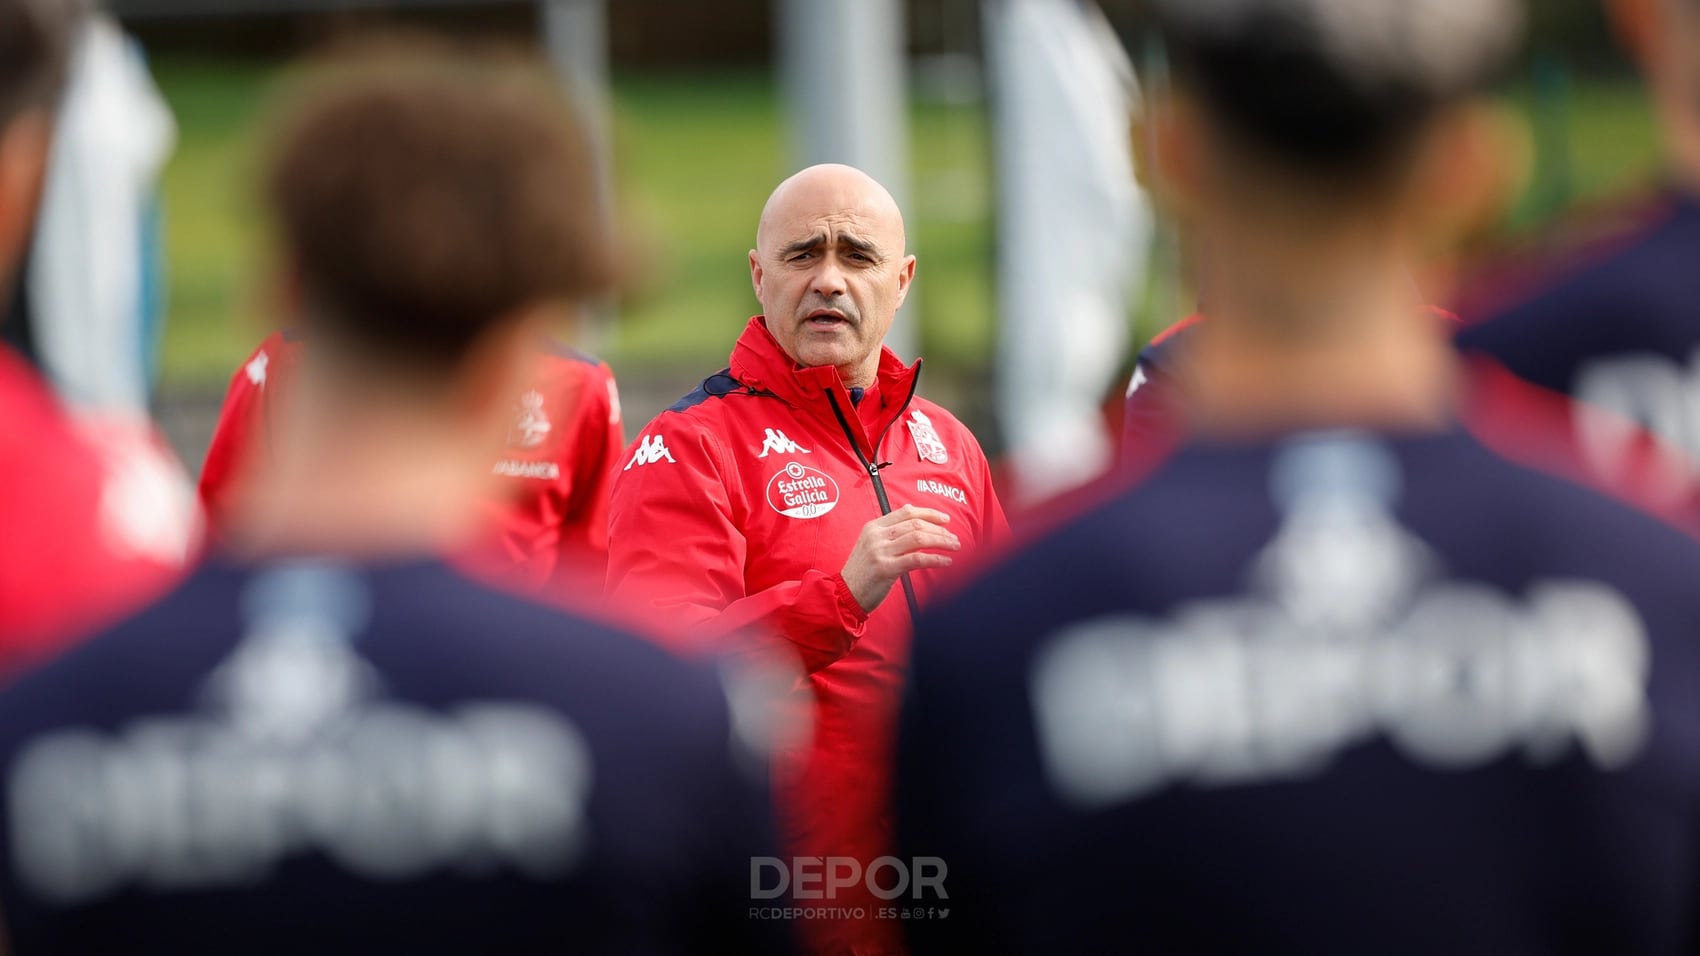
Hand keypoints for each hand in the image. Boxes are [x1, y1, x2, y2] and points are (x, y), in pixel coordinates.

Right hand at [841, 505, 960, 612]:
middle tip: (954, 538)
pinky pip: (917, 559)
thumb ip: (892, 537)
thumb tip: (922, 531)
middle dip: (939, 530)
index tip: (945, 520)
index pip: (906, 512)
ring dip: (941, 541)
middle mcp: (877, 536)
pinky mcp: (886, 569)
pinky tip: (946, 561)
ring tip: (954, 547)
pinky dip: (935, 559)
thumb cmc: (863, 573)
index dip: (929, 513)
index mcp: (874, 527)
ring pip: (919, 538)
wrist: (845, 594)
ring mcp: (880, 551)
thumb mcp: (872, 547)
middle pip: (915, 524)